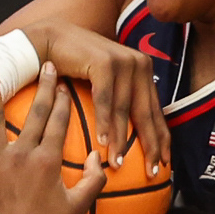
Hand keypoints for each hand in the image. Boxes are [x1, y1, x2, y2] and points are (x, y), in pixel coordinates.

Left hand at [0, 63, 105, 213]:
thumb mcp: (80, 205)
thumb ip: (94, 178)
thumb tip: (99, 156)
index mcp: (49, 160)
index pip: (59, 120)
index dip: (63, 100)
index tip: (64, 84)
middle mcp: (23, 155)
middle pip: (35, 112)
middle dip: (43, 86)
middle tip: (46, 65)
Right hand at [23, 18, 168, 175]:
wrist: (49, 41)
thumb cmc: (73, 67)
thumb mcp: (104, 84)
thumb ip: (119, 100)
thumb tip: (126, 133)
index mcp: (143, 71)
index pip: (156, 110)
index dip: (161, 138)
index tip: (164, 163)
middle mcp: (139, 64)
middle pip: (146, 112)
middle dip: (150, 145)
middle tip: (151, 172)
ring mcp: (123, 61)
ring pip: (125, 109)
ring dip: (121, 139)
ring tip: (119, 163)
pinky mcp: (104, 62)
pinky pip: (105, 99)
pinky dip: (103, 122)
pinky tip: (101, 142)